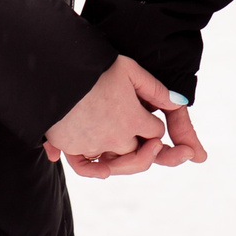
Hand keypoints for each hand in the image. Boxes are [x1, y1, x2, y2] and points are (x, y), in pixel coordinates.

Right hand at [46, 56, 207, 179]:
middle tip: (145, 140)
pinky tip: (103, 168)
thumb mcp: (130, 69)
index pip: (155, 131)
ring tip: (122, 145)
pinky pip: (86, 168)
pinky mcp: (71, 146)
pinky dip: (95, 170)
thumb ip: (155, 88)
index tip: (145, 114)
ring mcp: (93, 144)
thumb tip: (179, 103)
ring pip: (115, 162)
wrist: (56, 67)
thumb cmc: (95, 65)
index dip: (153, 124)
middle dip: (144, 146)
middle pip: (140, 153)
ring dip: (122, 158)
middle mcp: (116, 137)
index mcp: (134, 119)